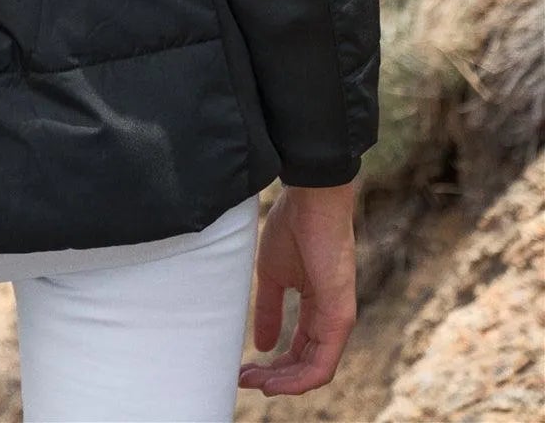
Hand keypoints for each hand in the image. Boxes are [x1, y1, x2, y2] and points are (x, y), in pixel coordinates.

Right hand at [238, 181, 357, 396]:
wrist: (310, 199)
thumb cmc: (293, 228)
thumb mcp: (273, 275)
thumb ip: (269, 311)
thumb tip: (262, 345)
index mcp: (318, 308)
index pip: (300, 351)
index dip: (273, 366)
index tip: (243, 368)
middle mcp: (331, 319)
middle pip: (305, 365)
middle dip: (274, 378)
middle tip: (243, 378)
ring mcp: (338, 319)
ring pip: (314, 372)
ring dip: (283, 383)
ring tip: (253, 381)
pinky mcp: (340, 317)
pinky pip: (322, 365)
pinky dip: (298, 380)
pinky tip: (273, 380)